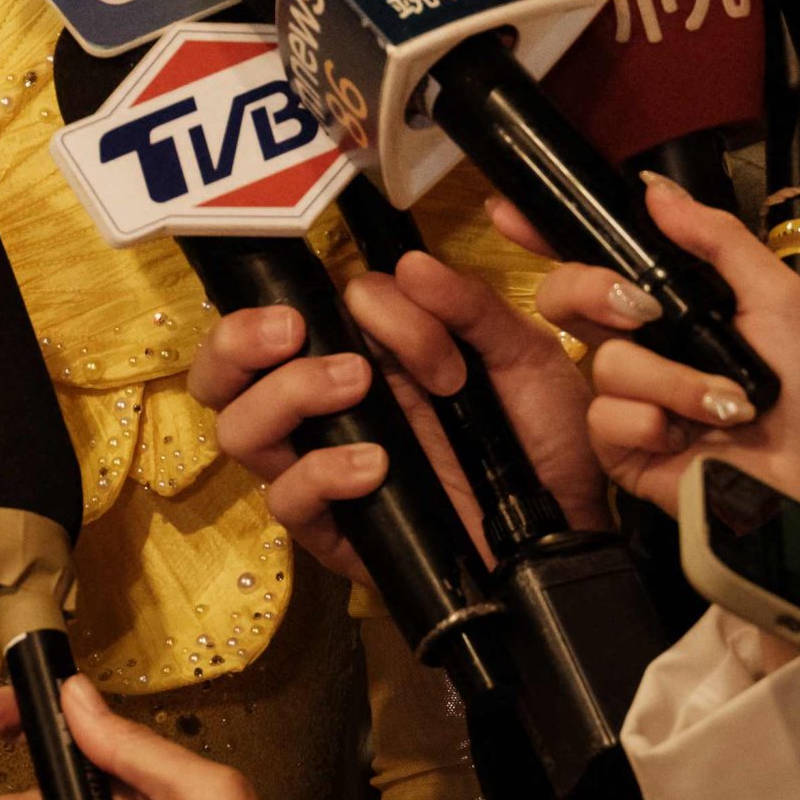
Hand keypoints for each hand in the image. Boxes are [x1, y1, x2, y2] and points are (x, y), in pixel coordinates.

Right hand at [193, 260, 633, 577]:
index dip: (315, 302)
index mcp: (356, 358)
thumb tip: (407, 265)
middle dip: (235, 342)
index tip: (374, 307)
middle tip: (291, 330)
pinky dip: (322, 471)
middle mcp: (325, 414)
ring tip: (356, 385)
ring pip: (241, 432)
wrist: (576, 523)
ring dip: (286, 394)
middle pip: (223, 377)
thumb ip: (467, 306)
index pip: (275, 321)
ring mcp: (323, 473)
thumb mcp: (518, 352)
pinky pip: (289, 501)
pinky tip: (377, 464)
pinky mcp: (337, 534)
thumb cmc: (541, 436)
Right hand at [538, 179, 799, 552]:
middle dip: (593, 290)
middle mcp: (650, 346)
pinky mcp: (623, 449)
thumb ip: (717, 238)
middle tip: (641, 308)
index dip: (552, 235)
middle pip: (570, 298)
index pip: (604, 260)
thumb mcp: (780, 298)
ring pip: (603, 362)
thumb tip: (657, 191)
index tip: (513, 213)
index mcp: (680, 306)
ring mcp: (633, 398)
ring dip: (670, 380)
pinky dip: (651, 422)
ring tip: (724, 405)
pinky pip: (604, 417)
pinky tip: (690, 438)